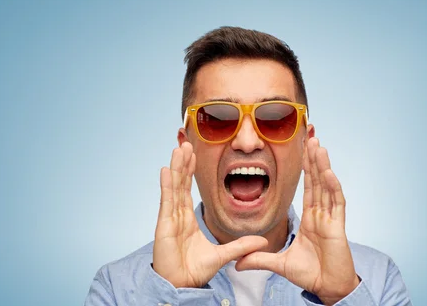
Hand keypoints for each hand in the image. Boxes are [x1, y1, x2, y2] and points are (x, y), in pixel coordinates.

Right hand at [153, 142, 267, 287]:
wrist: (182, 285)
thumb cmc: (195, 271)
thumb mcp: (223, 255)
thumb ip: (240, 246)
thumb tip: (262, 241)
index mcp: (188, 219)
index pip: (188, 189)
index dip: (190, 172)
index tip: (194, 154)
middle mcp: (177, 215)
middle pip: (180, 183)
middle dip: (183, 163)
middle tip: (187, 143)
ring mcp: (170, 218)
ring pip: (174, 187)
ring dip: (176, 167)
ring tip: (179, 148)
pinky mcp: (164, 224)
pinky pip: (167, 201)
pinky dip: (167, 185)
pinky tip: (167, 169)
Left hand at [236, 138, 358, 304]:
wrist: (328, 288)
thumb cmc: (310, 274)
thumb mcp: (280, 264)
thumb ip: (260, 259)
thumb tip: (238, 263)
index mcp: (311, 218)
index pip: (308, 188)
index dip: (306, 169)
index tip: (302, 150)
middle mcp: (321, 214)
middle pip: (318, 181)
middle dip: (314, 159)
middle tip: (310, 137)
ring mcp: (331, 218)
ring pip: (327, 186)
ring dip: (322, 165)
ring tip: (317, 145)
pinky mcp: (338, 226)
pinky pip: (336, 202)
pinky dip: (332, 186)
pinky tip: (328, 171)